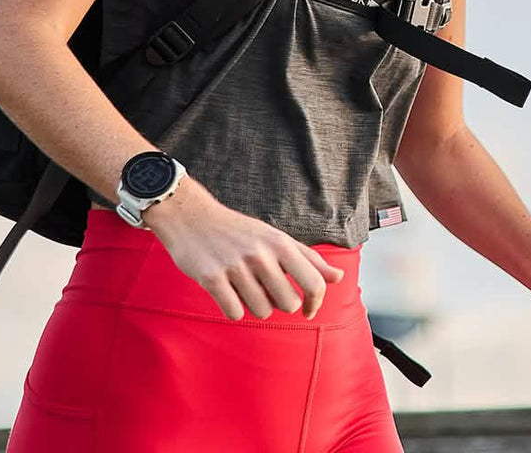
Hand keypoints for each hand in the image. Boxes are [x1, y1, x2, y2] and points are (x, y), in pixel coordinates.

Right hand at [142, 177, 345, 320]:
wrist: (191, 216)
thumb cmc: (239, 231)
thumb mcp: (275, 237)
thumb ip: (308, 259)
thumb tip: (339, 278)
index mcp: (280, 242)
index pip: (314, 283)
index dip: (316, 303)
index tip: (308, 309)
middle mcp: (260, 253)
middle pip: (288, 304)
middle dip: (279, 303)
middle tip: (265, 289)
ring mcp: (235, 266)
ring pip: (261, 311)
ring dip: (254, 305)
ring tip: (243, 286)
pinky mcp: (212, 278)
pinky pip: (235, 313)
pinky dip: (232, 308)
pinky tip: (226, 291)